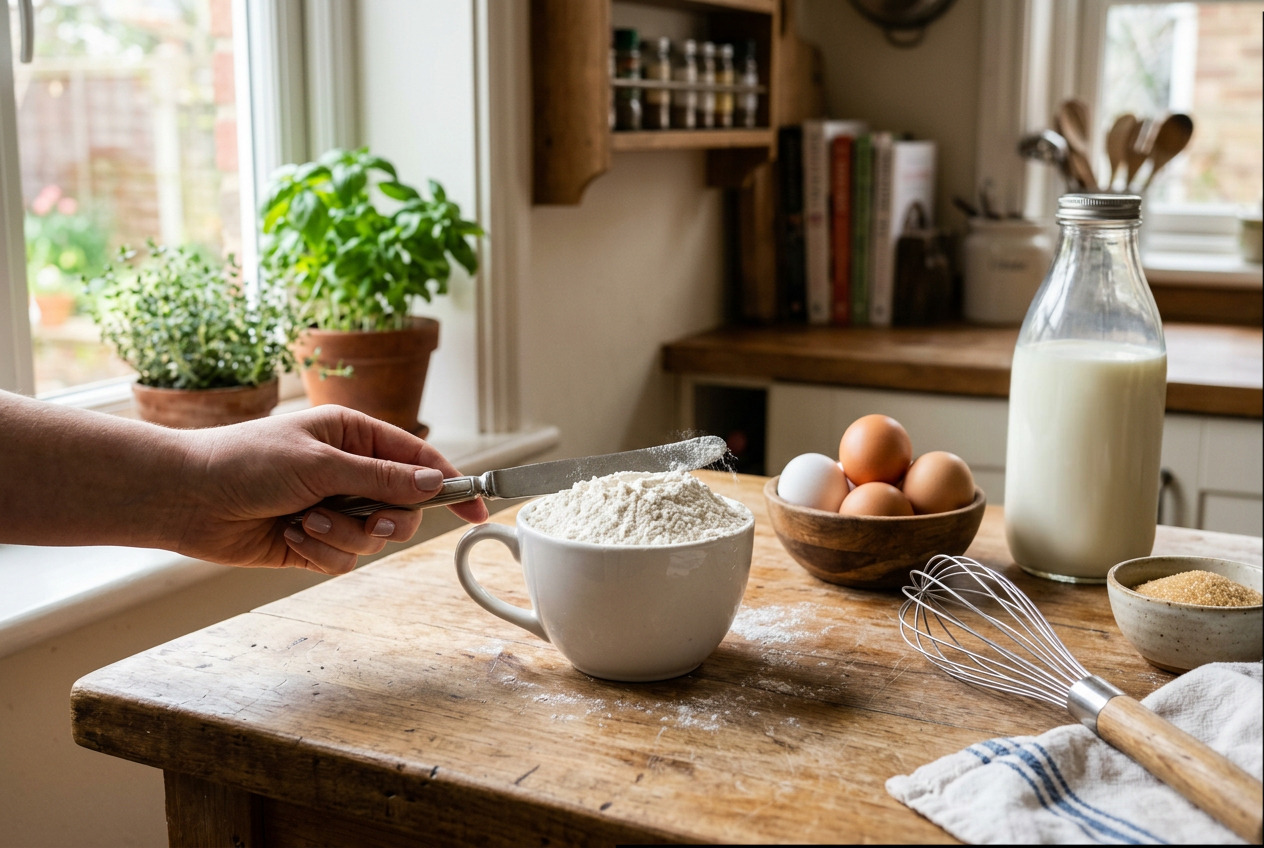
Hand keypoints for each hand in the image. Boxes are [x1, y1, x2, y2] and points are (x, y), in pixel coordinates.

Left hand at [177, 406, 488, 573]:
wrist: (187, 498)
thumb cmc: (246, 462)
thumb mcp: (322, 463)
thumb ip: (383, 478)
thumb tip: (435, 483)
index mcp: (355, 437)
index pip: (419, 461)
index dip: (451, 484)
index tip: (478, 509)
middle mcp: (349, 473)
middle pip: (405, 507)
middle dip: (387, 519)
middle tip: (369, 519)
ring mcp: (333, 509)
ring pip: (375, 539)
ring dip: (344, 535)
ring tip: (306, 521)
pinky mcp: (314, 542)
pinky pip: (345, 559)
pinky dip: (321, 551)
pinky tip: (289, 534)